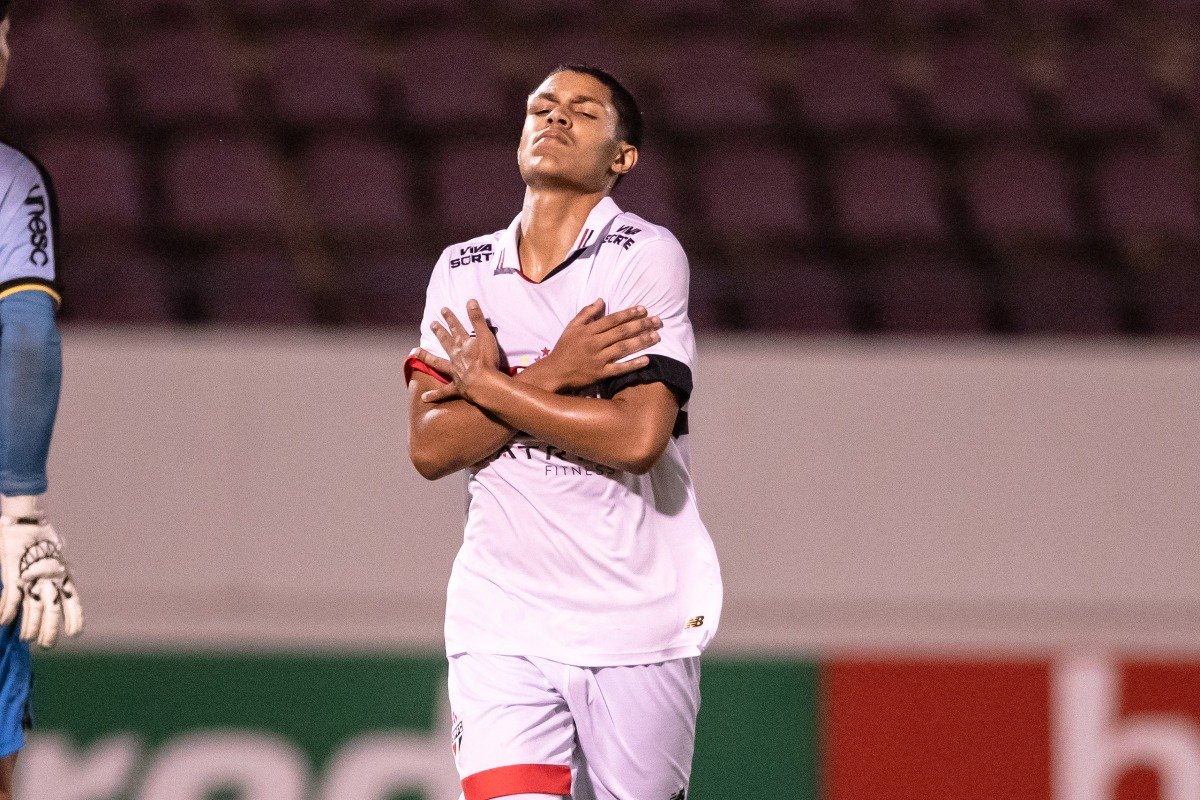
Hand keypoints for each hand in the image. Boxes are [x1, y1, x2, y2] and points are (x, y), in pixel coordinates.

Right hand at [0, 497, 82, 648]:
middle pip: (52, 611)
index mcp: (64, 575)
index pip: (73, 602)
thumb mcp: (59, 555)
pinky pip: (10, 598)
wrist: (29, 521)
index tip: (76, 634)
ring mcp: (33, 577)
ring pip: (33, 609)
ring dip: (30, 627)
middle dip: (50, 631)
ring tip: (27, 639)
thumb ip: (60, 570)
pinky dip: (6, 611)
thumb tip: (64, 576)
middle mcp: (51, 579)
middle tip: (47, 646)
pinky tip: (4, 623)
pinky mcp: (14, 574)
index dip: (75, 619)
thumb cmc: (43, 537)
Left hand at [421, 300, 501, 403]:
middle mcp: (455, 357)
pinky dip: (434, 395)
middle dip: (440, 332)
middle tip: (432, 324)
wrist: (484, 384)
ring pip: (438, 363)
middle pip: (446, 342)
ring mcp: (454, 372)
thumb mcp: (486, 337)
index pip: (456, 328)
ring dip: (427, 357)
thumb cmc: (487, 361)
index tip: (443, 309)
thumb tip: (470, 301)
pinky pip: (443, 392)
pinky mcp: (456, 388)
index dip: (450, 318)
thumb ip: (478, 319)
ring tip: (416, 352)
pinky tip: (424, 397)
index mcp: (463, 345)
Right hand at [533, 299, 661, 390]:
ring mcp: (598, 359)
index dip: (629, 314)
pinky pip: (619, 368)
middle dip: (641, 325)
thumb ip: (586, 313)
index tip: (644, 310)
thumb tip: (601, 300)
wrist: (555, 372)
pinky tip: (647, 359)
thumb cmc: (564, 348)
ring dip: (641, 341)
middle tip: (658, 321)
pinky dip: (633, 364)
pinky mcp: (600, 374)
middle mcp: (594, 343)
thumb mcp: (571, 327)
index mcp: (588, 331)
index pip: (613, 319)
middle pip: (621, 332)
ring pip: (623, 348)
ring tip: (657, 336)